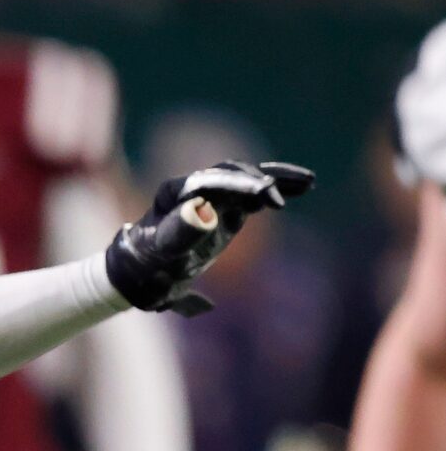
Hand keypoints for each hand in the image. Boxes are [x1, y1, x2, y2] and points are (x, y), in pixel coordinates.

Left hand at [104, 160, 311, 316]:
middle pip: (231, 175)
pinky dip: (279, 187)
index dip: (234, 185)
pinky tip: (306, 185)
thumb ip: (179, 233)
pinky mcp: (228, 208)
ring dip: (276, 179)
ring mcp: (213, 196)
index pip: (207, 182)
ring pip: (248, 179)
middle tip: (277, 199)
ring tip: (308, 182)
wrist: (141, 274)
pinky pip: (256, 193)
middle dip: (255, 183)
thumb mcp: (160, 253)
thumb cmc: (147, 265)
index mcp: (174, 193)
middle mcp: (195, 188)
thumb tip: (203, 212)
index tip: (260, 194)